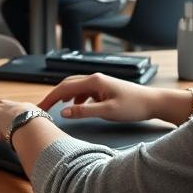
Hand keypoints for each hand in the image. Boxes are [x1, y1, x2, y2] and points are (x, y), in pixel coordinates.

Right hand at [37, 73, 158, 122]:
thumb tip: (64, 113)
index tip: (39, 107)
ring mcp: (100, 83)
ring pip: (76, 87)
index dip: (50, 98)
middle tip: (43, 108)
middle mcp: (95, 78)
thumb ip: (84, 112)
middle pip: (67, 84)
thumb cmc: (133, 106)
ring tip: (56, 108)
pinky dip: (76, 99)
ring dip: (64, 97)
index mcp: (94, 81)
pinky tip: (77, 107)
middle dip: (54, 96)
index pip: (64, 88)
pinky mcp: (104, 89)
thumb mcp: (107, 112)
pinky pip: (84, 92)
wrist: (153, 102)